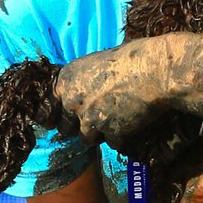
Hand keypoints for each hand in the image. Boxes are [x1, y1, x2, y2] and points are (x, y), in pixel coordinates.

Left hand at [54, 41, 170, 147]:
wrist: (153, 70)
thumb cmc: (129, 59)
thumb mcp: (95, 64)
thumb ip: (82, 82)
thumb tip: (82, 95)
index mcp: (66, 80)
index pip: (49, 106)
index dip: (58, 115)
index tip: (60, 122)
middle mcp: (73, 102)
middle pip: (65, 127)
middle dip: (79, 126)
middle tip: (96, 120)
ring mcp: (90, 120)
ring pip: (88, 138)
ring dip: (100, 133)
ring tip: (117, 120)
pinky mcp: (110, 133)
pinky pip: (112, 143)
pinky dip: (122, 138)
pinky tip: (132, 125)